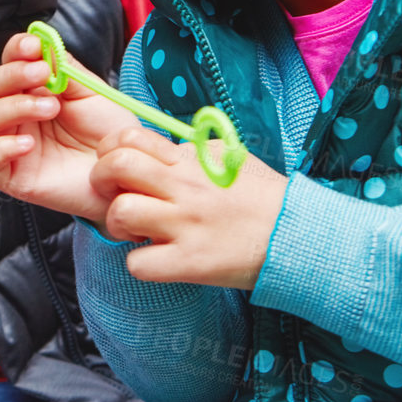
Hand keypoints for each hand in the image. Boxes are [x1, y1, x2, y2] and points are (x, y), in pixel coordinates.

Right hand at [0, 32, 138, 219]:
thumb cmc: (108, 134)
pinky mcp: (11, 176)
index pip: (9, 64)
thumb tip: (42, 45)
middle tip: (42, 74)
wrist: (122, 175)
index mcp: (33, 92)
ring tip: (51, 109)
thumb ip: (65, 69)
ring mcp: (12, 145)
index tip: (33, 46)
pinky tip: (28, 144)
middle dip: (12, 75)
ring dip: (14, 106)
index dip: (15, 51)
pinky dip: (0, 148)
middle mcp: (17, 116)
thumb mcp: (91, 92)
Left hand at [90, 127, 289, 290]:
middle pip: (117, 166)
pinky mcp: (191, 262)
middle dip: (101, 179)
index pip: (131, 137)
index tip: (116, 164)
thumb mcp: (230, 160)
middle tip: (112, 195)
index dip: (111, 149)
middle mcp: (185, 189)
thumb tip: (168, 147)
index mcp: (191, 162)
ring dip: (118, 224)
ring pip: (121, 212)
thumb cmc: (265, 199)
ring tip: (136, 231)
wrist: (300, 236)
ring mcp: (186, 226)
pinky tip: (157, 259)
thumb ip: (194, 152)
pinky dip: (140, 264)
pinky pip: (139, 264)